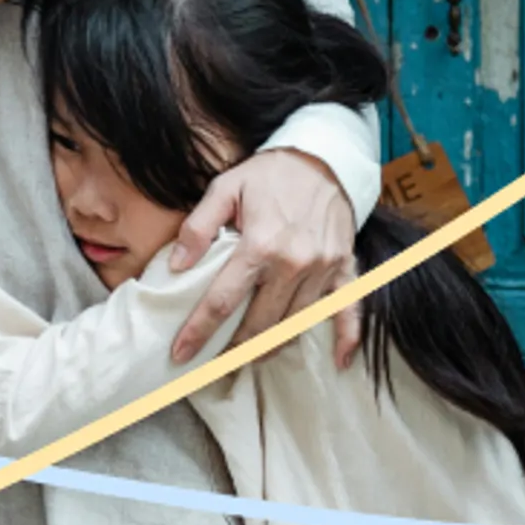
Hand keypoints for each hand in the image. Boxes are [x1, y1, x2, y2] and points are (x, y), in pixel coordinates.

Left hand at [167, 149, 360, 370]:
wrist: (322, 157)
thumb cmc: (268, 174)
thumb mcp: (224, 187)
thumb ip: (199, 226)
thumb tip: (176, 265)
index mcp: (260, 244)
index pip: (223, 300)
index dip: (199, 330)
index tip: (181, 353)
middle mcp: (294, 263)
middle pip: (260, 323)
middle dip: (233, 351)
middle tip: (213, 367)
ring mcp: (323, 269)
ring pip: (295, 323)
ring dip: (271, 346)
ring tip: (248, 360)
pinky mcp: (345, 268)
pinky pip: (349, 309)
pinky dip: (347, 338)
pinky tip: (339, 362)